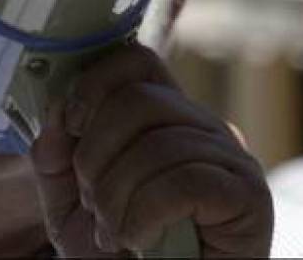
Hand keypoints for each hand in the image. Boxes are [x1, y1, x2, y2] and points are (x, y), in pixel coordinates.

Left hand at [29, 44, 272, 257]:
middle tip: (93, 206)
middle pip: (140, 100)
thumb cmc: (122, 256)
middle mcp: (204, 128)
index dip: (95, 83)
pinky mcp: (248, 198)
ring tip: (113, 235)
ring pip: (158, 145)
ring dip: (116, 198)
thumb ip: (56, 159)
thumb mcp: (71, 207)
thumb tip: (54, 112)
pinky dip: (146, 215)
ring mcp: (232, 160)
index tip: (70, 124)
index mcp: (166, 119)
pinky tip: (139, 240)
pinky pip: (187, 182)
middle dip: (97, 157)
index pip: (138, 62)